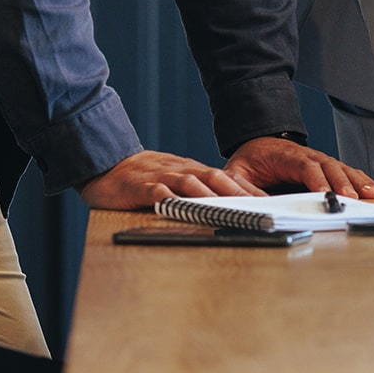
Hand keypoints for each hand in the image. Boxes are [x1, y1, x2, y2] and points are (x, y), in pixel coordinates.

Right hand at [76, 149, 264, 208]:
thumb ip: (193, 189)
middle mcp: (179, 171)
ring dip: (212, 197)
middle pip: (214, 179)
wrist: (105, 163)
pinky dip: (171, 200)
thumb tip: (223, 204)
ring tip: (231, 210)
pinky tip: (182, 208)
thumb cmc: (140, 177)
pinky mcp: (140, 187)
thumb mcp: (171, 179)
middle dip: (238, 193)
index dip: (246, 190)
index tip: (268, 202)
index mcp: (189, 170)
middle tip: (259, 207)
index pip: (224, 179)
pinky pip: (158, 193)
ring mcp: (160, 178)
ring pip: (191, 184)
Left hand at [223, 135, 373, 199]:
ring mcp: (318, 159)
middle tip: (352, 199)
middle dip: (342, 182)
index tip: (325, 194)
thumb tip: (251, 203)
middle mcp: (306, 155)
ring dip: (356, 180)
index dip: (316, 179)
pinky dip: (360, 178)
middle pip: (328, 166)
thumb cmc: (250, 160)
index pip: (305, 165)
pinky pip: (345, 171)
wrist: (258, 142)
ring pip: (341, 168)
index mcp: (285, 156)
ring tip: (370, 194)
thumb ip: (240, 186)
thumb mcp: (236, 172)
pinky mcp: (325, 166)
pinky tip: (372, 188)